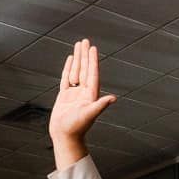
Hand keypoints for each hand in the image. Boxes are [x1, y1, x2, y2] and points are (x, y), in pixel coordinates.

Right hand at [50, 39, 115, 166]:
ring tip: (77, 46)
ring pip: (76, 71)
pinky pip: (66, 78)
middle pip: (85, 69)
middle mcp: (84, 92)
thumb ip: (100, 105)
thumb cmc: (76, 127)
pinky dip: (68, 68)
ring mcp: (74, 93)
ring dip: (77, 59)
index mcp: (91, 94)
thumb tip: (113, 98)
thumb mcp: (89, 114)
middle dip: (85, 55)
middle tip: (85, 41)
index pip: (92, 73)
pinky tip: (70, 60)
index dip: (92, 60)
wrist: (65, 137)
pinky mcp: (65, 96)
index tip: (92, 48)